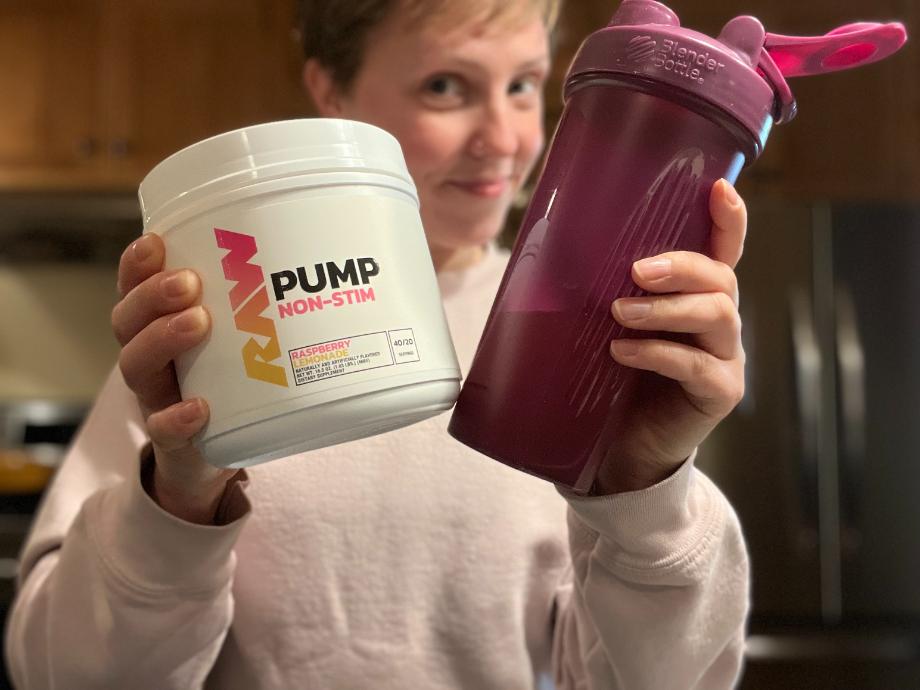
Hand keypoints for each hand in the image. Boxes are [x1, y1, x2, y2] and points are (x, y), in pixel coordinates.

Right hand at [112, 233, 238, 523]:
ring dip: (163, 340)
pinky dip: (178, 418)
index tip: (156, 242)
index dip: (137, 266)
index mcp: (158, 328)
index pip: (135, 289)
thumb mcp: (237, 341)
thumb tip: (330, 269)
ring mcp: (157, 399)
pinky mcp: (173, 440)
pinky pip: (164, 430)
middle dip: (155, 296)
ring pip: (138, 367)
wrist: (207, 459)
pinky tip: (199, 407)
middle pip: (129, 322)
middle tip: (190, 282)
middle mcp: (149, 359)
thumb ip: (260, 308)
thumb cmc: (228, 385)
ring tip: (198, 323)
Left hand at [596, 179, 746, 493]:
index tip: (718, 189)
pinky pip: (697, 366)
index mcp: (697, 296)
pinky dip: (658, 353)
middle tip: (636, 270)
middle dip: (682, 266)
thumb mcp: (608, 327)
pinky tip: (622, 351)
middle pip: (721, 278)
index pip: (724, 250)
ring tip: (619, 312)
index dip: (728, 219)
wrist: (620, 448)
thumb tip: (549, 252)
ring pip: (718, 315)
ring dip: (666, 309)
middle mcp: (719, 321)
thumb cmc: (613, 378)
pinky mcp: (718, 393)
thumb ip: (603, 293)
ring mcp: (724, 357)